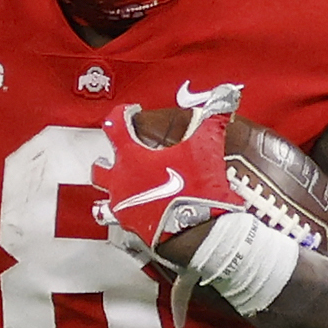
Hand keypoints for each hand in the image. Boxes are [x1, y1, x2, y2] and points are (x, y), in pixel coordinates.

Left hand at [88, 105, 242, 316]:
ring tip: (119, 191)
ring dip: (109, 194)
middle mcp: (120, 183)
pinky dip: (126, 217)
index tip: (130, 111)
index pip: (115, 126)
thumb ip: (214, 117)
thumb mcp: (206, 148)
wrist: (195, 234)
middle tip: (118, 157)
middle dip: (107, 161)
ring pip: (102, 201)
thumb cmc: (194, 189)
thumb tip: (227, 93)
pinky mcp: (132, 230)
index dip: (122, 114)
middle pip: (100, 169)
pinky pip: (119, 222)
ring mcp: (123, 208)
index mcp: (132, 158)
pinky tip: (138, 215)